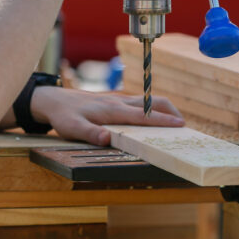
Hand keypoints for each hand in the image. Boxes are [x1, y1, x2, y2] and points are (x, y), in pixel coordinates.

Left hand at [30, 86, 182, 145]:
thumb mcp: (71, 129)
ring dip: (164, 109)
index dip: (163, 120)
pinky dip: (153, 109)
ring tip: (176, 121)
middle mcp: (118, 103)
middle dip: (171, 112)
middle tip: (185, 125)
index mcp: (112, 110)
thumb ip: (90, 134)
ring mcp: (117, 100)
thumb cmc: (63, 116)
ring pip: (147, 101)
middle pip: (152, 103)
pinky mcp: (115, 101)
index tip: (180, 124)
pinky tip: (154, 117)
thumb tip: (107, 139)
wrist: (53, 100)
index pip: (143, 115)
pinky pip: (140, 103)